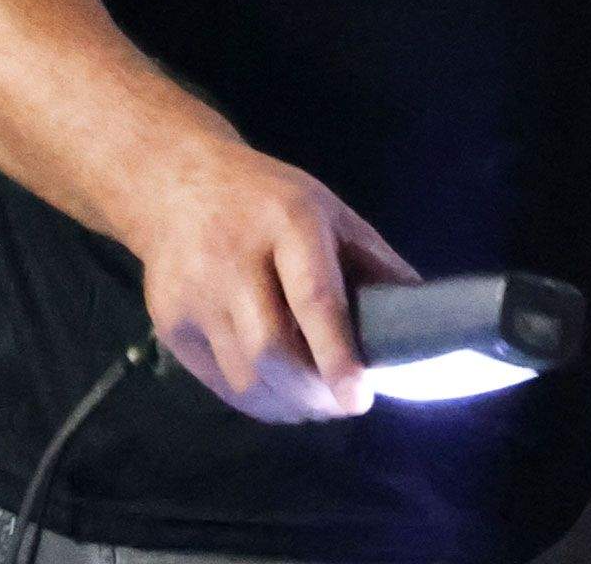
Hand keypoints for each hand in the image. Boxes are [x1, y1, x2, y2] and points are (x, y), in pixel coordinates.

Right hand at [123, 136, 417, 421]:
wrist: (178, 184)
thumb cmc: (270, 201)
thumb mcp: (330, 212)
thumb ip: (375, 264)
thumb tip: (421, 319)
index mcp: (287, 221)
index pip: (313, 298)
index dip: (337, 355)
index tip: (359, 398)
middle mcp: (233, 256)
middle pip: (271, 349)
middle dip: (314, 393)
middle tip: (343, 404)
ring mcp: (193, 292)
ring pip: (245, 376)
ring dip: (288, 405)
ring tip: (316, 403)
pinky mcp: (169, 322)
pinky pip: (220, 383)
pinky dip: (258, 401)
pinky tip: (281, 394)